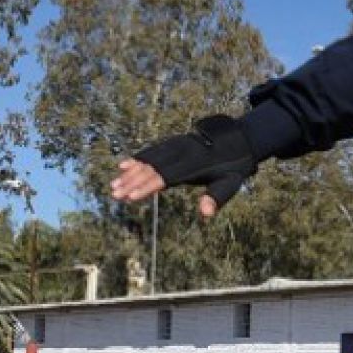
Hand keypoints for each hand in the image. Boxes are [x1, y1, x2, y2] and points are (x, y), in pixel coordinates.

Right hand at [110, 115, 255, 218]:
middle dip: (131, 182)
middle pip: (151, 168)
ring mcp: (176, 145)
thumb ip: (217, 197)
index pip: (165, 177)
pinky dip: (137, 158)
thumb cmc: (235, 167)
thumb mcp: (231, 183)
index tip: (131, 197)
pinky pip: (152, 150)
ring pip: (148, 159)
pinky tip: (124, 165)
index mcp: (193, 165)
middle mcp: (181, 153)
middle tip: (114, 194)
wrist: (238, 139)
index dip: (147, 187)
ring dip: (130, 172)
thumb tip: (206, 213)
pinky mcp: (174, 142)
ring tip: (114, 185)